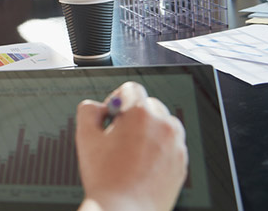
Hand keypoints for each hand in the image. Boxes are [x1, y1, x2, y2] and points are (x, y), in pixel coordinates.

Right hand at [76, 82, 187, 210]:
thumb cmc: (106, 178)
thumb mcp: (85, 137)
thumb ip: (88, 109)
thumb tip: (99, 106)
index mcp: (140, 114)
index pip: (131, 89)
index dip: (116, 101)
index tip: (111, 119)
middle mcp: (163, 125)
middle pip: (149, 106)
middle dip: (134, 117)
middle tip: (118, 139)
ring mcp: (176, 144)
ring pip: (163, 125)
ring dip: (149, 131)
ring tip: (131, 153)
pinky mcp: (182, 163)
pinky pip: (171, 145)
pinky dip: (158, 150)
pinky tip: (141, 166)